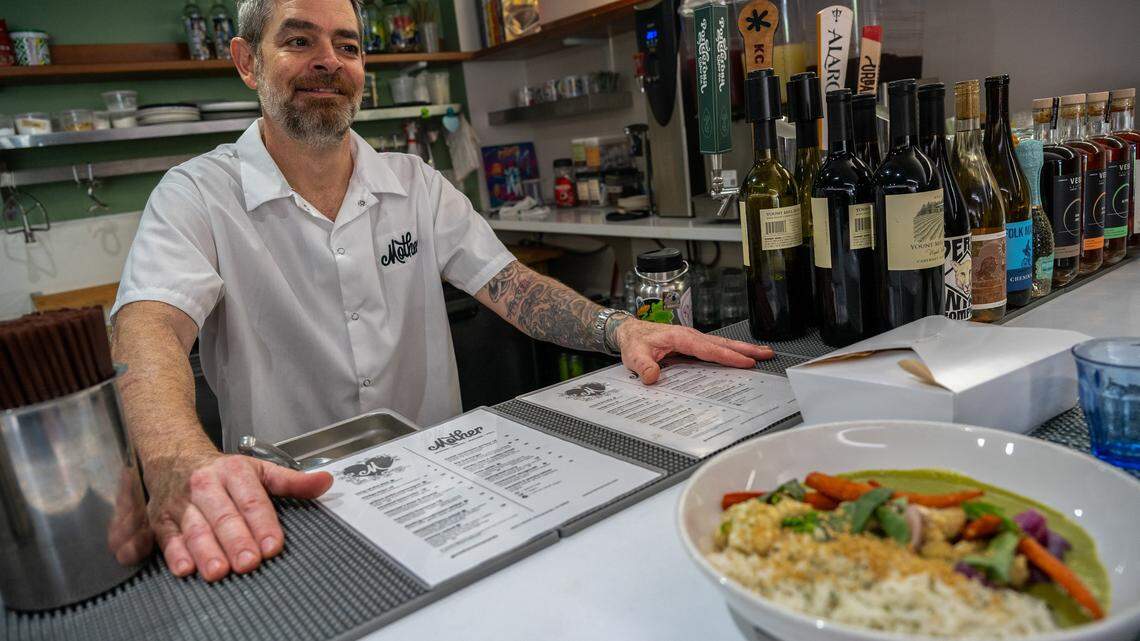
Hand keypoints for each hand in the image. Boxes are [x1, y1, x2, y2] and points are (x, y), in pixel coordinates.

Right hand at [145, 449, 332, 581]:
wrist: (173, 457)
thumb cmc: (223, 471)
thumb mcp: (259, 469)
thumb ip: (292, 481)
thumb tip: (324, 482)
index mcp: (234, 472)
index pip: (252, 499)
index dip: (263, 523)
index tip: (273, 545)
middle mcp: (206, 486)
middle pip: (223, 515)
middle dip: (236, 540)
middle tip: (248, 562)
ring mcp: (182, 504)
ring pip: (195, 528)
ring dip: (206, 551)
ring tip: (219, 571)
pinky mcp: (161, 520)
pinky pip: (168, 538)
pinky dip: (174, 554)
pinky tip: (186, 569)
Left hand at [614, 319, 774, 383]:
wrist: (630, 332)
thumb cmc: (634, 342)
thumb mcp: (634, 355)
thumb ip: (643, 366)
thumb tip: (652, 377)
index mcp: (680, 337)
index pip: (708, 349)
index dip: (728, 356)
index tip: (745, 362)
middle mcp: (690, 336)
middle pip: (723, 343)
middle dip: (745, 349)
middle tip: (766, 354)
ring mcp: (693, 339)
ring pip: (722, 344)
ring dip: (742, 349)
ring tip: (763, 353)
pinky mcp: (693, 344)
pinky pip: (715, 347)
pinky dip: (731, 351)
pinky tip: (741, 357)